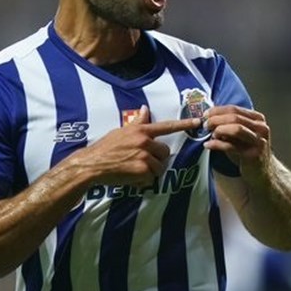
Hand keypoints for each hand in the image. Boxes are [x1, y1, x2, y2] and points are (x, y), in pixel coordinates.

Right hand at [71, 105, 200, 186]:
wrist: (92, 164)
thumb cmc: (105, 147)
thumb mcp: (121, 130)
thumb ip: (137, 122)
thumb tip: (145, 109)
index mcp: (140, 130)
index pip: (166, 126)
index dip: (184, 124)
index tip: (198, 122)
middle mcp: (144, 141)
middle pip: (165, 151)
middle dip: (158, 159)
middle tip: (143, 162)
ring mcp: (144, 156)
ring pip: (159, 166)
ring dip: (151, 171)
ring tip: (135, 170)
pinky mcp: (142, 170)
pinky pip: (151, 178)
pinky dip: (143, 181)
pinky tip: (132, 177)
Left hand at [202, 105, 270, 171]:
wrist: (260, 171)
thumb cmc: (247, 150)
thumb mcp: (241, 134)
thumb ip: (230, 124)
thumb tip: (209, 117)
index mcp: (258, 119)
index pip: (234, 109)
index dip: (217, 111)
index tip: (205, 115)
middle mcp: (261, 128)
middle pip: (234, 117)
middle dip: (216, 120)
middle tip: (205, 125)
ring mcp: (259, 141)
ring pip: (236, 129)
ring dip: (219, 130)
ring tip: (210, 135)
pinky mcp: (253, 155)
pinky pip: (231, 146)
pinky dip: (216, 144)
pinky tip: (207, 145)